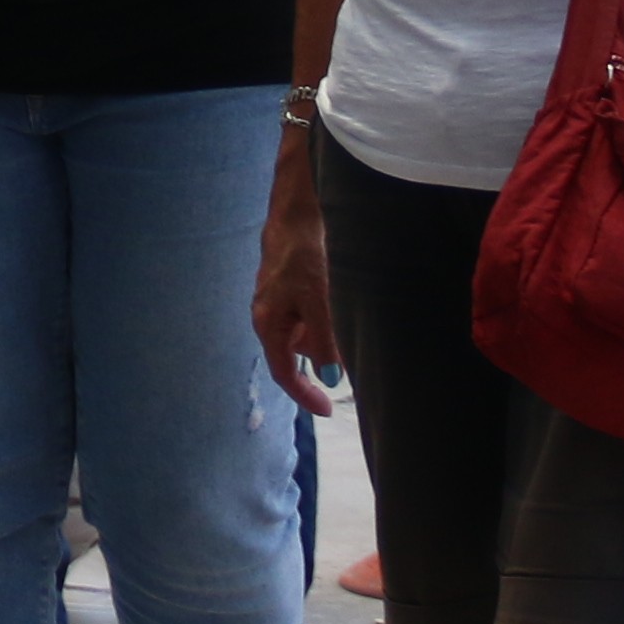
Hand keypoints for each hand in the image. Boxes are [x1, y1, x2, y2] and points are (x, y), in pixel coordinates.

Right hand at [254, 143, 347, 415]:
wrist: (298, 212)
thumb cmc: (304, 255)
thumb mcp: (319, 301)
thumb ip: (324, 343)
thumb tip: (329, 379)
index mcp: (269, 324)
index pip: (284, 372)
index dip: (305, 395)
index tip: (327, 412)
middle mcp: (271, 316)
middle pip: (298, 355)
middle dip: (324, 361)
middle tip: (354, 363)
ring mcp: (281, 301)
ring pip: (309, 334)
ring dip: (330, 335)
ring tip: (351, 319)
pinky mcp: (293, 286)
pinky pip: (312, 314)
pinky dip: (329, 317)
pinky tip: (341, 299)